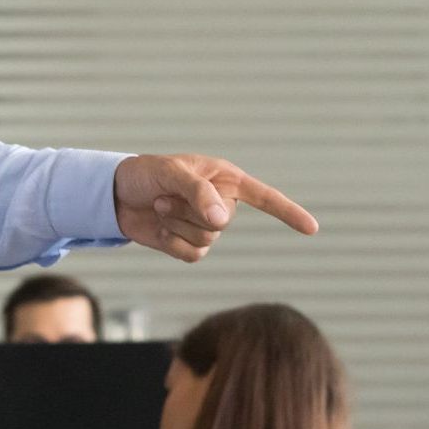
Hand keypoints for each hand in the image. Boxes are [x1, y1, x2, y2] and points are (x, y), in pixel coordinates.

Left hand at [113, 154, 317, 262]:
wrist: (115, 195)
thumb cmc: (146, 174)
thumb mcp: (172, 174)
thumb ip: (199, 193)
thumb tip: (223, 220)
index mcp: (226, 179)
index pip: (266, 197)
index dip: (289, 212)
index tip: (312, 228)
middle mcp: (221, 203)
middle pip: (224, 222)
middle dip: (190, 211)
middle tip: (165, 196)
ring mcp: (206, 226)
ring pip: (208, 240)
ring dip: (177, 225)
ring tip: (160, 208)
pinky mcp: (189, 244)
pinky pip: (192, 254)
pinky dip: (172, 243)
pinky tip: (158, 228)